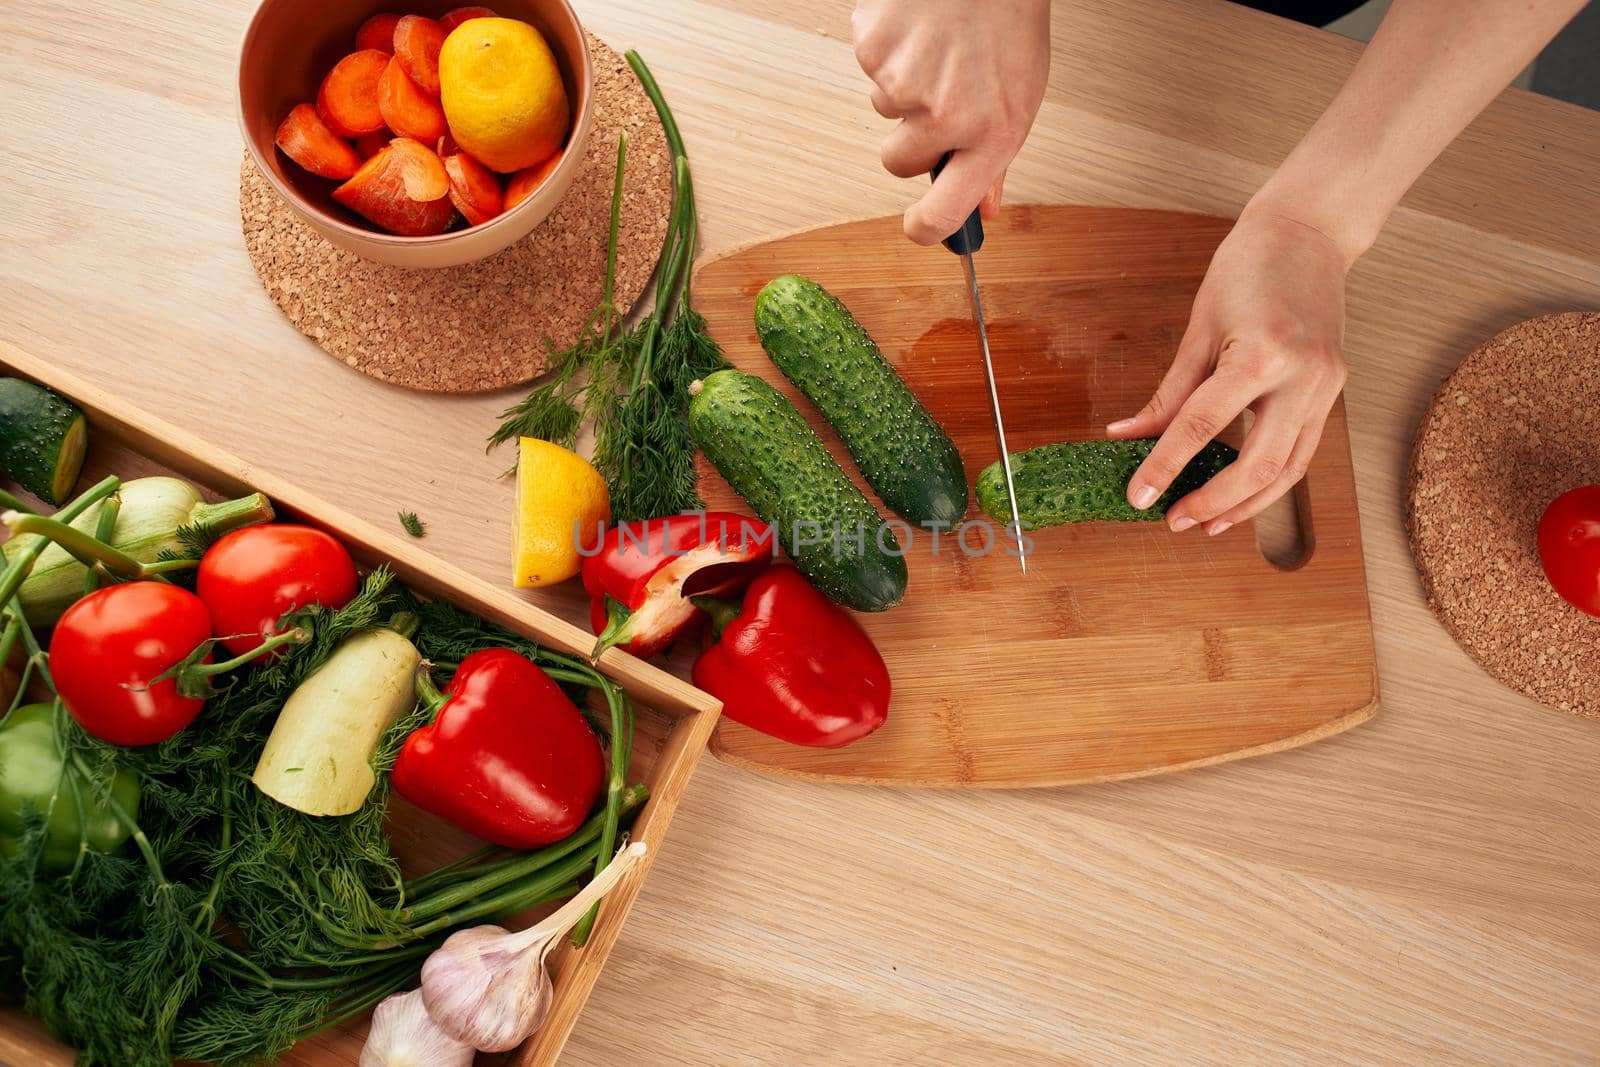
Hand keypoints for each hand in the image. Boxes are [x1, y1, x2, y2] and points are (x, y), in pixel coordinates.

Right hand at [852, 0, 1049, 244]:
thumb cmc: (1008, 20)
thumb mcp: (1021, 93)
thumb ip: (995, 156)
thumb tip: (984, 208)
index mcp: (991, 134)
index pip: (944, 212)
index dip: (925, 228)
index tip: (918, 227)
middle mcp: (945, 116)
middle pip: (899, 161)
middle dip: (911, 135)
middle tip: (941, 90)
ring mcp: (903, 84)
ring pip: (884, 107)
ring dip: (904, 82)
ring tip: (939, 43)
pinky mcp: (873, 50)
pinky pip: (870, 65)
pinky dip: (890, 47)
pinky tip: (920, 25)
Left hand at [1107, 208, 1351, 534]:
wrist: (1310, 233)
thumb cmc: (1249, 267)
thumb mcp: (1199, 327)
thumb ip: (1167, 393)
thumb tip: (1125, 436)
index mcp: (1262, 354)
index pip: (1201, 426)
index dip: (1165, 467)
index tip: (1139, 497)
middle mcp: (1303, 377)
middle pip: (1259, 464)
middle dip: (1213, 501)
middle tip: (1172, 521)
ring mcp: (1326, 387)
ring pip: (1290, 470)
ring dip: (1246, 504)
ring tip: (1205, 523)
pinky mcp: (1333, 392)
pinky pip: (1303, 451)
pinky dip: (1271, 481)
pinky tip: (1240, 497)